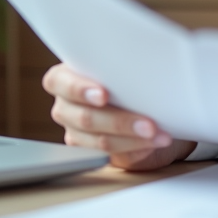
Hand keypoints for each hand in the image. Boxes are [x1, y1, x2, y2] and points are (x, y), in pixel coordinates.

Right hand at [42, 63, 196, 170]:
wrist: (133, 96)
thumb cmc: (123, 72)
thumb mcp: (119, 64)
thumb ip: (120, 64)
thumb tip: (146, 63)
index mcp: (63, 78)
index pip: (59, 82)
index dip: (79, 89)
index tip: (104, 95)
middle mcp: (64, 105)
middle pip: (85, 118)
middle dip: (120, 122)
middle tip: (149, 124)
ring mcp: (74, 130)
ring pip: (100, 140)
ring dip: (133, 139)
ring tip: (158, 135)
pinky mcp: (88, 149)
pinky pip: (110, 154)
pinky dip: (136, 147)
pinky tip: (153, 142)